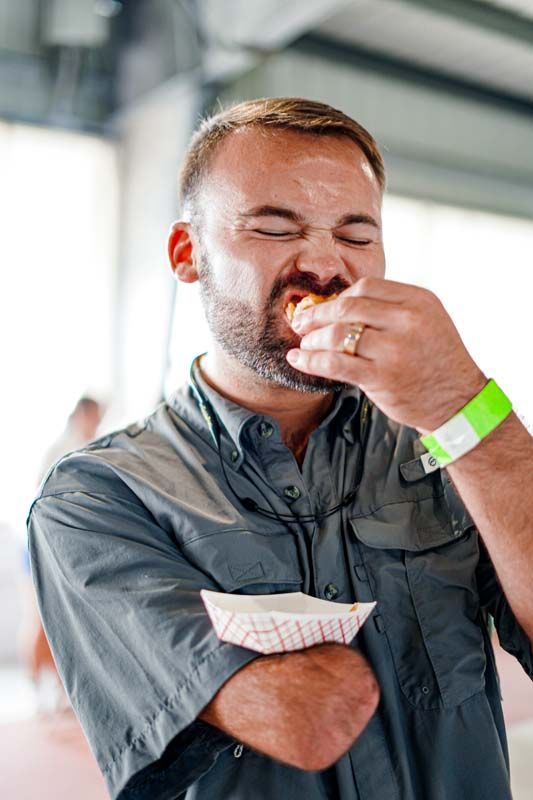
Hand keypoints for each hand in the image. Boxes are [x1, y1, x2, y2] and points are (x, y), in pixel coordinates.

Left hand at [286, 276, 485, 432]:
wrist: (459, 401)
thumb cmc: (437, 360)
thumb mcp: (427, 320)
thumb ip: (393, 308)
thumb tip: (342, 305)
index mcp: (418, 301)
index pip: (366, 287)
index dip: (339, 297)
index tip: (324, 307)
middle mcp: (407, 321)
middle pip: (347, 307)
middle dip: (317, 314)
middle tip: (302, 322)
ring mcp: (394, 350)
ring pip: (337, 334)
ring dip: (313, 339)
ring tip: (305, 344)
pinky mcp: (381, 378)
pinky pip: (335, 364)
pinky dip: (310, 360)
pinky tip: (299, 359)